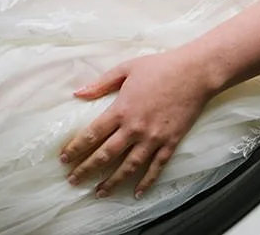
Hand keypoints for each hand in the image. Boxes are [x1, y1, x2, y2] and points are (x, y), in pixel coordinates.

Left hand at [60, 49, 218, 198]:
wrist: (195, 72)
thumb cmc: (160, 66)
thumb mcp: (126, 68)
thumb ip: (101, 83)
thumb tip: (78, 93)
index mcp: (121, 109)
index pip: (92, 135)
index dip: (76, 149)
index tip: (64, 159)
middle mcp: (134, 128)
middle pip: (105, 155)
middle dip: (86, 170)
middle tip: (73, 181)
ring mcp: (153, 138)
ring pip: (128, 167)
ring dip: (112, 182)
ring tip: (99, 193)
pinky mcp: (170, 142)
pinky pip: (156, 167)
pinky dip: (146, 182)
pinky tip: (136, 193)